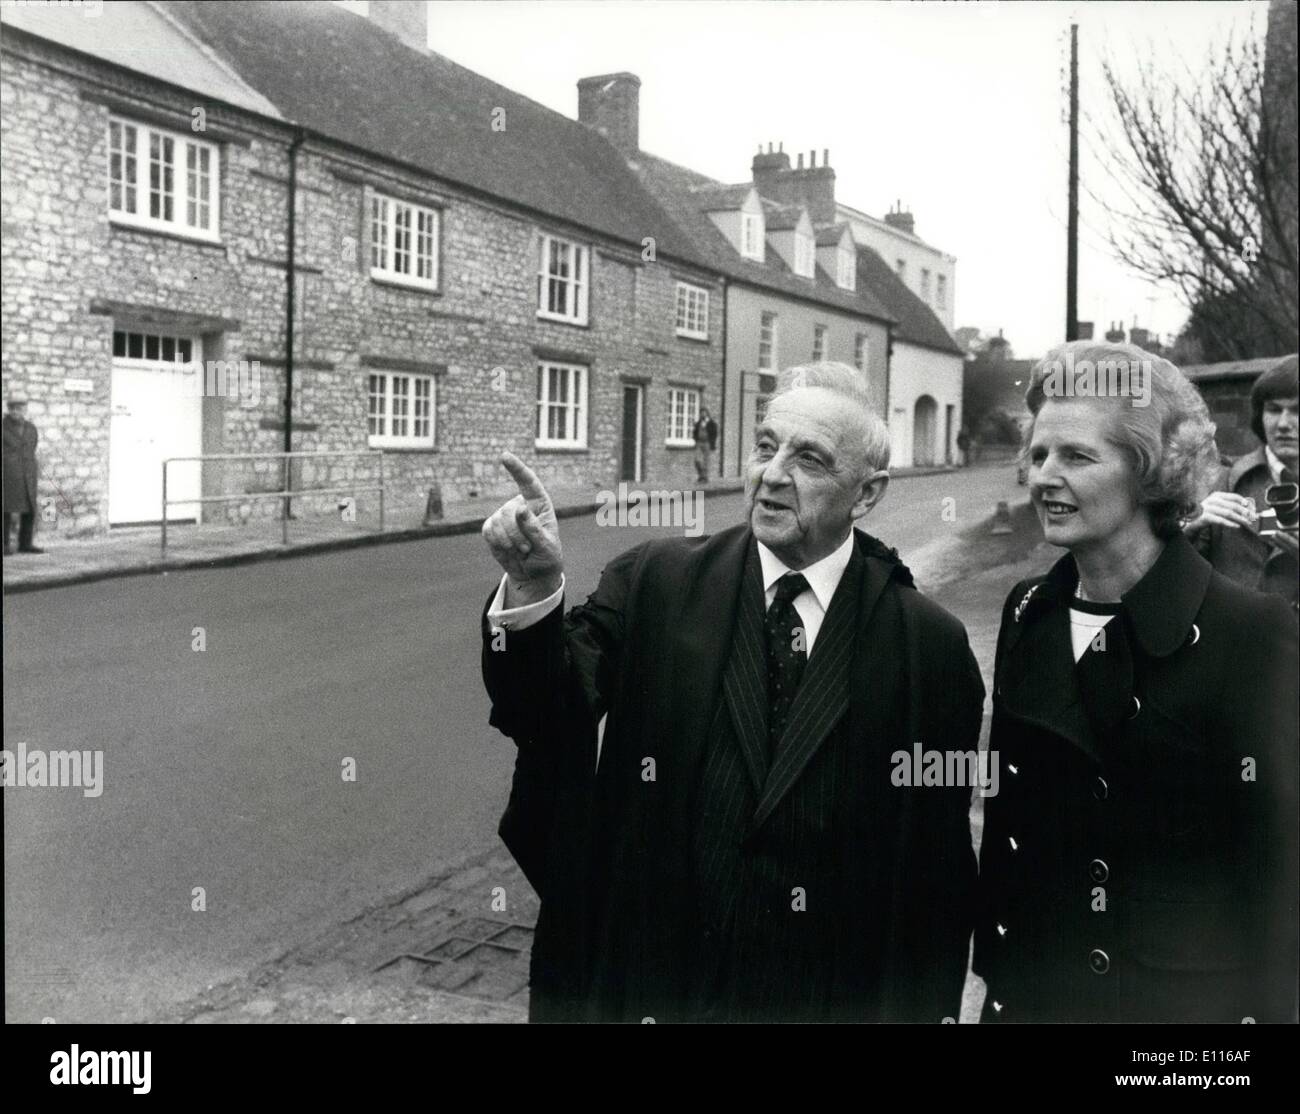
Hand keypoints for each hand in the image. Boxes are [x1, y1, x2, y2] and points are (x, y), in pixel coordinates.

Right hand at [481, 451, 562, 603]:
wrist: (534, 573)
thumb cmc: (547, 556)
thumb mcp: (547, 545)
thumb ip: (534, 527)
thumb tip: (520, 508)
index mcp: (539, 504)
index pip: (528, 482)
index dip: (516, 468)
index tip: (505, 456)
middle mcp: (519, 505)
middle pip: (508, 512)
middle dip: (516, 535)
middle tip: (527, 549)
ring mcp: (504, 515)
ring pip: (497, 522)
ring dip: (509, 542)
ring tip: (521, 551)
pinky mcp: (492, 527)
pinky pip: (488, 532)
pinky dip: (498, 544)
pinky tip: (508, 551)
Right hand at [1185, 490, 1256, 531]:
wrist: (1190, 521)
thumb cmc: (1207, 513)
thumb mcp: (1218, 506)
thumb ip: (1229, 505)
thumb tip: (1248, 508)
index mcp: (1217, 495)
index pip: (1234, 497)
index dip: (1245, 503)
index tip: (1252, 509)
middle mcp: (1212, 500)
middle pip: (1233, 505)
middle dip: (1245, 512)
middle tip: (1253, 518)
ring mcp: (1208, 508)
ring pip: (1228, 513)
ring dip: (1240, 518)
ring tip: (1247, 523)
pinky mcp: (1204, 517)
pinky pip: (1220, 520)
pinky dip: (1230, 524)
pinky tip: (1237, 526)